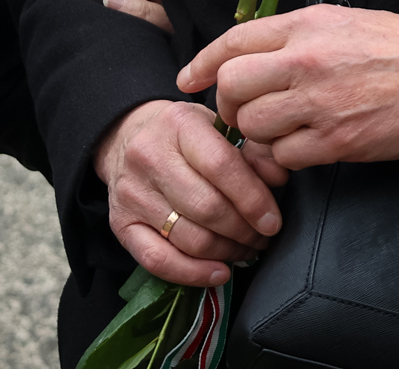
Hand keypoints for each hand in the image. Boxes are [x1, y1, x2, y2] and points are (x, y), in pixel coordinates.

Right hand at [93, 99, 283, 286]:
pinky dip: (193, 274)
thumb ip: (253, 152)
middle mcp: (149, 157)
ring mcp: (131, 193)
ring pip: (189, 238)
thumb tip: (278, 179)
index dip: (253, 199)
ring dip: (226, 252)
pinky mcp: (120, 223)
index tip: (272, 220)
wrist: (125, 136)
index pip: (221, 165)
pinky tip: (218, 272)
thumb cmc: (182, 136)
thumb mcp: (217, 127)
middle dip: (244, 230)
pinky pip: (158, 260)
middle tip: (262, 237)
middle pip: (207, 207)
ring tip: (244, 249)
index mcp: (178, 124)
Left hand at [176, 4, 398, 169]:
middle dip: (228, 105)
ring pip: (254, 125)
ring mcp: (319, 102)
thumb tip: (252, 54)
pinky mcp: (337, 141)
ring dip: (257, 134)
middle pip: (233, 86)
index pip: (234, 40)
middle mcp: (305, 60)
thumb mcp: (341, 21)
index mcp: (304, 25)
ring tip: (276, 132)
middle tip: (239, 114)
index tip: (189, 80)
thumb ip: (294, 35)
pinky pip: (285, 156)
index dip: (203, 62)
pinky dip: (285, 158)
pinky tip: (300, 148)